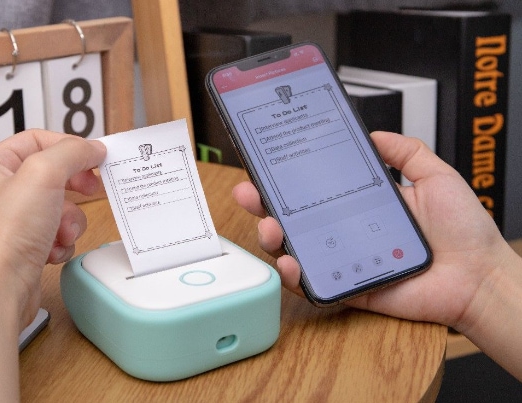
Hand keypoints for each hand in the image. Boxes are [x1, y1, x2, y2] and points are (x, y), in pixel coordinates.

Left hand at [0, 129, 105, 327]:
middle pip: (51, 174)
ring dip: (70, 220)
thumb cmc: (6, 234)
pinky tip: (53, 250)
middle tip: (92, 188)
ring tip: (63, 232)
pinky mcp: (24, 246)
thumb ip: (72, 152)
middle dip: (74, 186)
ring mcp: (12, 221)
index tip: (95, 156)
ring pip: (59, 206)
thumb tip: (93, 148)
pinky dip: (62, 241)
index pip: (36, 140)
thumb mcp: (43, 174)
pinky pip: (57, 233)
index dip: (68, 146)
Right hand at [233, 131, 512, 329]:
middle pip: (294, 217)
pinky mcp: (348, 287)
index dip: (287, 176)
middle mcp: (346, 229)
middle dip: (263, 205)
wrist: (480, 276)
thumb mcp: (436, 175)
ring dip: (271, 238)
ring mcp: (344, 258)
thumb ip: (406, 151)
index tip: (266, 162)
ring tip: (269, 228)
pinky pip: (313, 284)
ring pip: (294, 249)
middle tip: (250, 193)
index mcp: (361, 203)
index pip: (315, 187)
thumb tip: (374, 134)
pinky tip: (289, 261)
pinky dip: (294, 275)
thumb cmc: (464, 231)